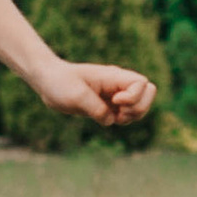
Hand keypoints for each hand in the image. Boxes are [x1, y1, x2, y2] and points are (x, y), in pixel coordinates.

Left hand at [30, 60, 155, 124]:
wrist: (47, 82)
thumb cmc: (60, 83)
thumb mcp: (76, 96)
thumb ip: (96, 109)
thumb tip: (110, 120)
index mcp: (113, 76)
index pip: (142, 83)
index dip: (134, 97)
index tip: (115, 101)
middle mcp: (118, 85)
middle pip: (149, 93)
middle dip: (138, 108)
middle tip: (118, 111)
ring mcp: (116, 95)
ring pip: (140, 107)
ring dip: (131, 116)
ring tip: (112, 116)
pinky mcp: (109, 106)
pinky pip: (127, 115)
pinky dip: (122, 120)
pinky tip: (105, 118)